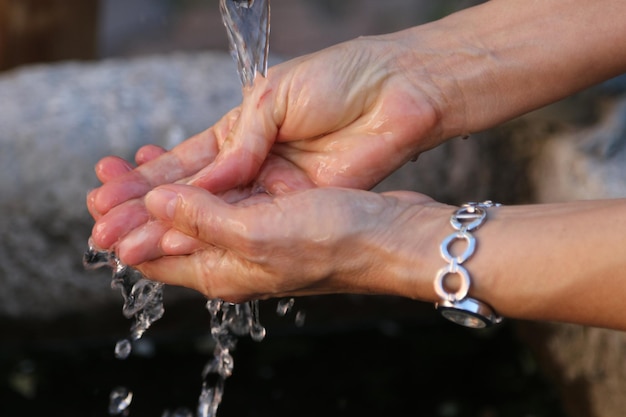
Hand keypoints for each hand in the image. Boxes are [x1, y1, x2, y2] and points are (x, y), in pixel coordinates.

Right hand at [87, 32, 441, 249]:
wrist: (396, 89)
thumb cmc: (338, 79)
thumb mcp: (275, 98)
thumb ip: (240, 142)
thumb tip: (205, 177)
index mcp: (241, 131)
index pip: (184, 161)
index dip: (145, 179)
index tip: (105, 193)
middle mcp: (252, 166)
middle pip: (192, 195)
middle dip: (146, 211)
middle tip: (102, 226)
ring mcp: (275, 189)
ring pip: (216, 214)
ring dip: (171, 227)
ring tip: (125, 239)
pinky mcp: (301, 204)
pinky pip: (252, 221)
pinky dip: (216, 230)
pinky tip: (178, 239)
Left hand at [116, 184, 443, 303]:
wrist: (390, 234)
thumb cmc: (331, 241)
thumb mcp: (255, 233)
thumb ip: (200, 219)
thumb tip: (151, 206)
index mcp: (222, 273)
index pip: (155, 255)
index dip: (122, 225)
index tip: (96, 195)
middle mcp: (235, 259)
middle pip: (171, 231)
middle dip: (137, 203)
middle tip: (107, 171)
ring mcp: (257, 236)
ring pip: (198, 210)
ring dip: (168, 185)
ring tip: (141, 155)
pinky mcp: (277, 215)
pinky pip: (227, 196)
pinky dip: (205, 178)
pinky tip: (199, 160)